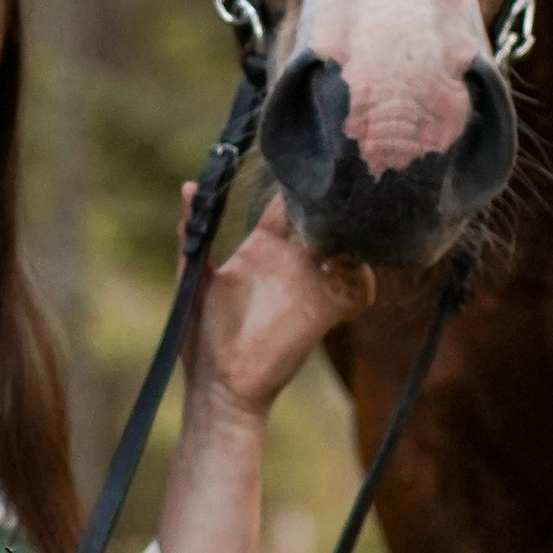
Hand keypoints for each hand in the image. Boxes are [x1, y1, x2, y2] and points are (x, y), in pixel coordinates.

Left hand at [182, 188, 375, 427]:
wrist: (219, 387)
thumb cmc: (201, 337)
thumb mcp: (194, 278)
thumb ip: (192, 232)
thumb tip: (189, 187)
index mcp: (259, 250)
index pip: (283, 207)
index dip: (291, 188)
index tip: (297, 164)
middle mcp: (290, 263)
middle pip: (321, 220)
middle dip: (328, 202)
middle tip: (330, 183)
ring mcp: (311, 286)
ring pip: (348, 247)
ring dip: (350, 232)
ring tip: (340, 222)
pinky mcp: (326, 311)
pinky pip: (360, 288)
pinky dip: (363, 274)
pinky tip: (345, 263)